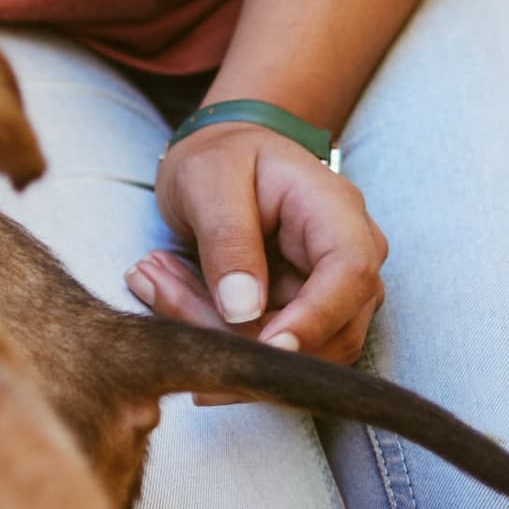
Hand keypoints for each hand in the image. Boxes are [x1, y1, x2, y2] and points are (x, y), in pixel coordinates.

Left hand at [134, 121, 386, 375]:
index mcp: (337, 212)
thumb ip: (226, 238)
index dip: (314, 320)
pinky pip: (269, 348)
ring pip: (295, 350)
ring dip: (219, 334)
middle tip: (156, 286)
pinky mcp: (307, 317)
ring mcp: (336, 293)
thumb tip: (242, 311)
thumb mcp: (208, 178)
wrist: (226, 158)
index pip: (351, 276)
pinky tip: (171, 292)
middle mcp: (352, 258)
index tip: (265, 347)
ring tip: (155, 280)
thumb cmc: (222, 157)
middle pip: (325, 328)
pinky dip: (217, 332)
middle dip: (243, 333)